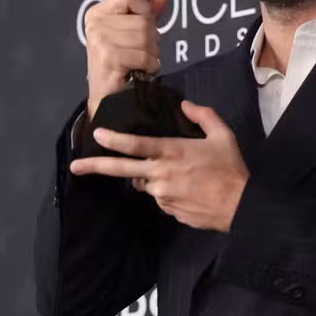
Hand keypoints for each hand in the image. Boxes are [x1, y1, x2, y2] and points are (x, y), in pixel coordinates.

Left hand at [69, 100, 249, 232]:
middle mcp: (162, 174)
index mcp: (173, 152)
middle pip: (123, 170)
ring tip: (180, 174)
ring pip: (146, 184)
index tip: (97, 134)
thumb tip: (185, 104)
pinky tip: (188, 189)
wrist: (240, 205)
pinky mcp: (169, 211)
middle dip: (96, 166)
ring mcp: (163, 195)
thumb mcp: (223, 134)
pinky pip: (160, 198)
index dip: (114, 139)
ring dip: (151, 178)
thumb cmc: (231, 168)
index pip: (137, 144)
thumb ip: (203, 115)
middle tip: (75, 166)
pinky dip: (167, 191)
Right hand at [84, 0, 169, 117]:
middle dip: (151, 39)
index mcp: (98, 12)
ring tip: (140, 62)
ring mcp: (100, 40)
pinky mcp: (108, 57)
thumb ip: (149, 11)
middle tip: (141, 52)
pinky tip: (140, 70)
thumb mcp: (135, 32)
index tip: (142, 28)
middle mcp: (95, 23)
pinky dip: (149, 65)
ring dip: (151, 53)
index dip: (145, 11)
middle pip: (142, 19)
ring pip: (145, 37)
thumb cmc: (122, 63)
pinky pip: (144, 55)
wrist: (109, 97)